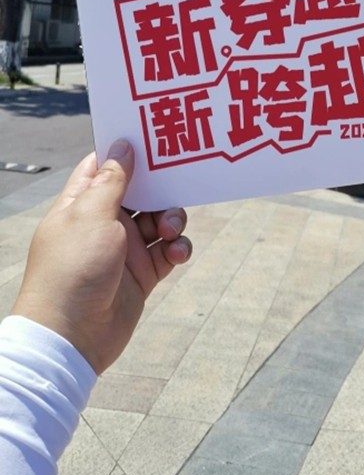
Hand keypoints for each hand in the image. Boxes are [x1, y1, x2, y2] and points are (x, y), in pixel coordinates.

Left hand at [11, 140, 191, 373]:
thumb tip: (122, 147)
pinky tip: (176, 253)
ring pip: (160, 219)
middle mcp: (104, 223)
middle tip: (179, 180)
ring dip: (172, 219)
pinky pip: (169, 250)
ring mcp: (124, 248)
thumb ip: (113, 181)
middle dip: (161, 186)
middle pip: (141, 191)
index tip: (152, 138)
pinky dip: (178, 247)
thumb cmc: (73, 270)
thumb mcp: (91, 216)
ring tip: (169, 230)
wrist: (73, 336)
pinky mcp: (143, 273)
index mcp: (83, 204)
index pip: (104, 167)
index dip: (126, 151)